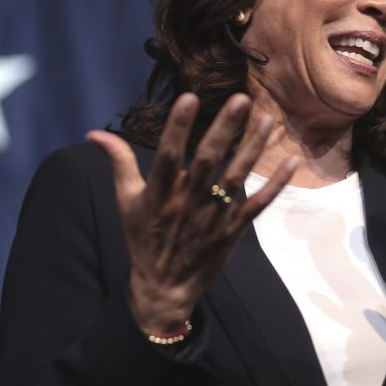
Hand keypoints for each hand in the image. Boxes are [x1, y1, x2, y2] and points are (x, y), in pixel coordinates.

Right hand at [87, 93, 297, 334]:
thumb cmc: (144, 237)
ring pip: (235, 178)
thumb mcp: (125, 201)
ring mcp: (212, 217)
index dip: (177, 127)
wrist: (164, 287)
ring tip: (267, 120)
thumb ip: (118, 162)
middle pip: (207, 161)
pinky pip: (257, 205)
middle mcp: (186, 202)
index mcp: (158, 194)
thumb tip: (95, 132)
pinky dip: (275, 185)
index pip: (167, 155)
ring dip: (253, 148)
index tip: (189, 98)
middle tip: (241, 99)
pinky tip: (290, 162)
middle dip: (224, 129)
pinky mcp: (232, 229)